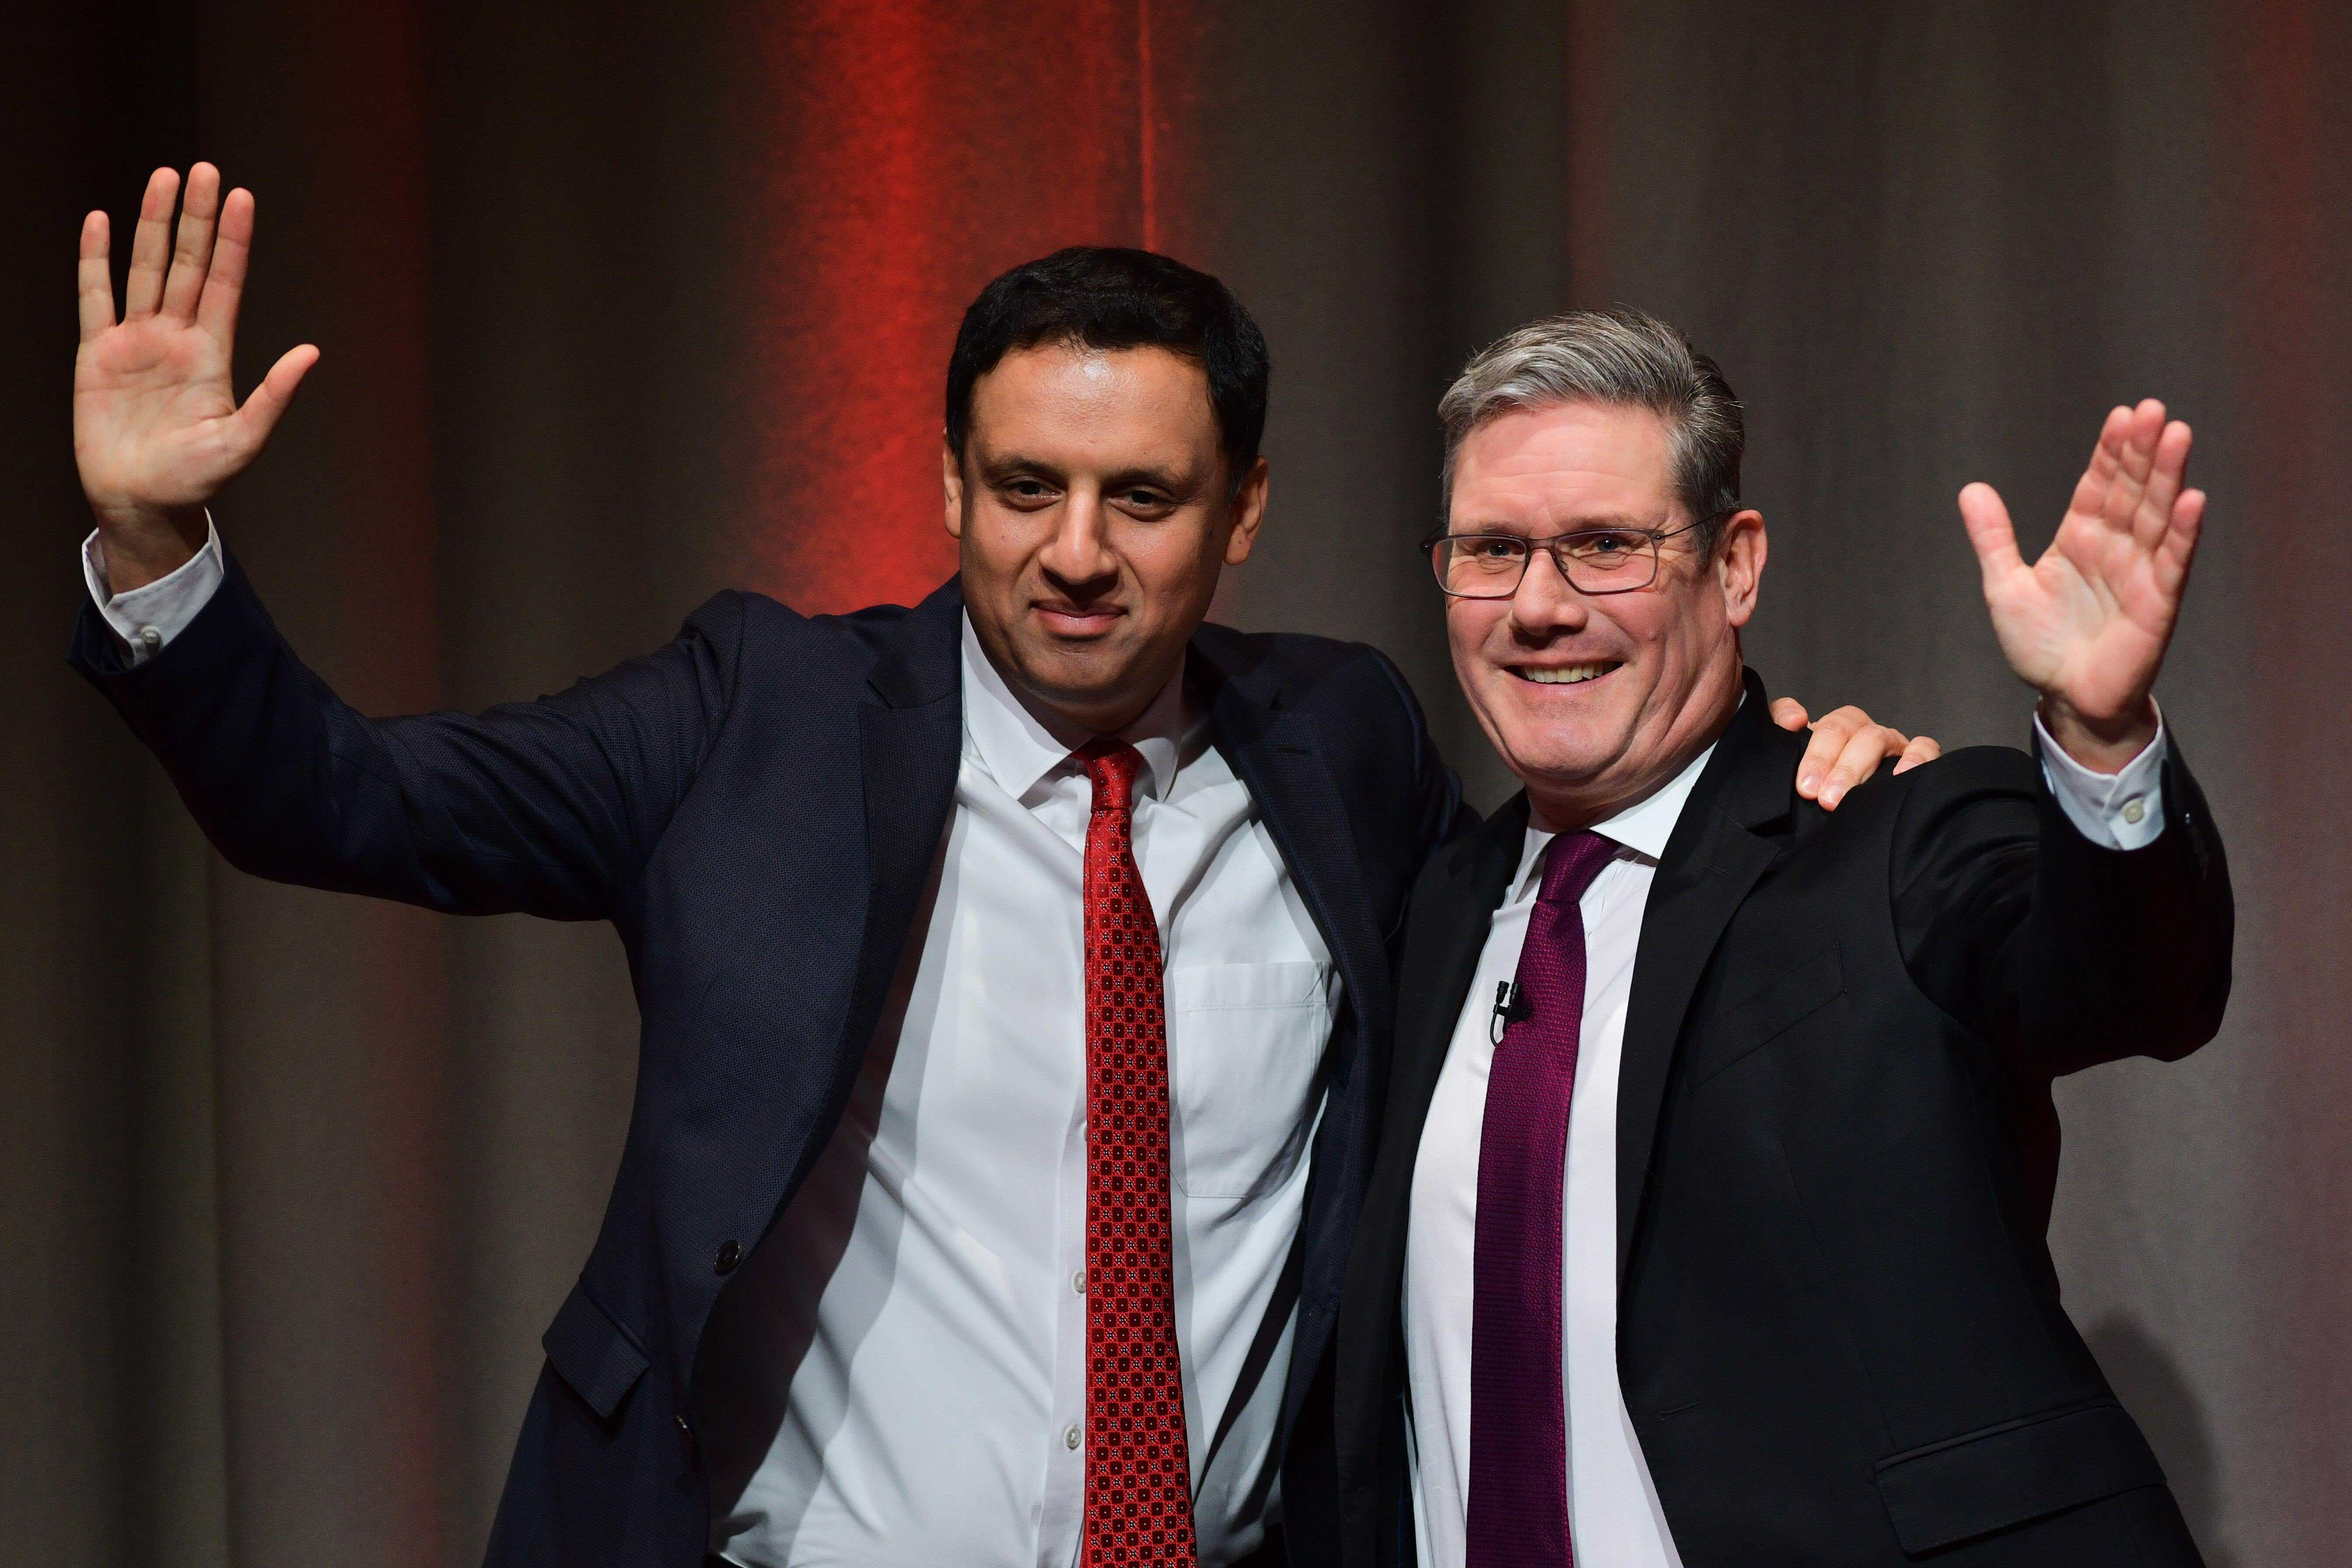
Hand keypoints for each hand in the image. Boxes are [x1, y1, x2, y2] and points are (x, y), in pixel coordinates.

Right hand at [75, 164, 317, 592]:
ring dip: (153, 224)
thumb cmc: (195, 479)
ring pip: (146, 269)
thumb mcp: (242, 440)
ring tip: (164, 178)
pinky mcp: (98, 354)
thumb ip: (274, 396)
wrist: (142, 501)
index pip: (225, 283)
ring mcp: (136, 341)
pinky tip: (99, 222)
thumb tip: (312, 353)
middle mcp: (176, 338)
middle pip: (187, 264)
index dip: (231, 241)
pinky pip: (95, 297)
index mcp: (212, 354)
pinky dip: (95, 260)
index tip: (241, 198)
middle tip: (204, 170)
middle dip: (196, 217)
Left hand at [1771, 698, 1941, 809]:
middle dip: (1825, 761)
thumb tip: (1794, 719)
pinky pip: (1923, 747)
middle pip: (1841, 728)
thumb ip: (1780, 733)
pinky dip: (1915, 758)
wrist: (1851, 810)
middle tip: (1814, 795)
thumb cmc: (1825, 790)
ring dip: (1854, 766)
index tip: (1802, 784)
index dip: (1804, 742)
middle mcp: (1859, 731)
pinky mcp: (1918, 756)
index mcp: (1830, 730)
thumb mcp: (1793, 764)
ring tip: (1838, 799)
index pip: (1810, 718)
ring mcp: (1889, 742)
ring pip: (1874, 737)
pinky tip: (1899, 777)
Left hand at [1960, 400, 2203, 772]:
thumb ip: (1992, 537)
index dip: (2111, 451)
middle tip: (2154, 409)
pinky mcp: (2158, 602)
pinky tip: (2193, 499)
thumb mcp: (2004, 586)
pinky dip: (2183, 532)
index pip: (2099, 484)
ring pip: (2157, 515)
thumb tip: (1971, 488)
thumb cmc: (2040, 645)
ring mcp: (2140, 571)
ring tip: (2177, 435)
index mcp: (2080, 537)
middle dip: (2143, 451)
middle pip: (2133, 489)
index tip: (2123, 415)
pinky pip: (2173, 562)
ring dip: (2168, 476)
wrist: (2065, 699)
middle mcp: (2115, 547)